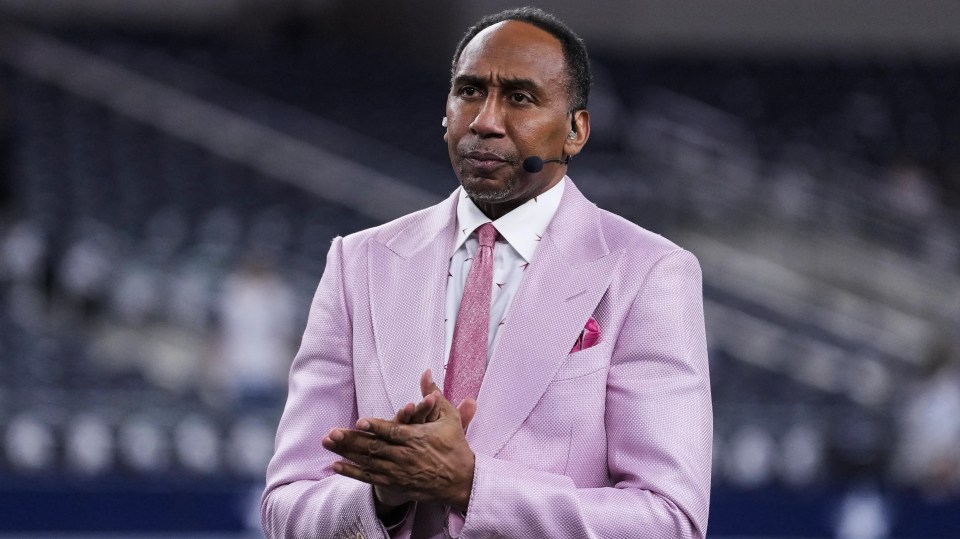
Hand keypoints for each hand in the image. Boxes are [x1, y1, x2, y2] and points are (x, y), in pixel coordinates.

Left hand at [322, 370, 477, 508]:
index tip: (359, 421)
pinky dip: (352, 472)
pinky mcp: (395, 483)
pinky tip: (336, 465)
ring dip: (346, 454)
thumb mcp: (448, 416)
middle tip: (331, 434)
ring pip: (368, 462)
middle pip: (374, 448)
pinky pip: (370, 479)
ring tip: (328, 445)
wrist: (461, 480)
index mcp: (417, 438)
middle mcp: (405, 456)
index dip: (376, 427)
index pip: (393, 431)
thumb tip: (425, 371)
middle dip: (351, 440)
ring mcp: (398, 471)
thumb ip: (434, 393)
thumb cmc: (455, 445)